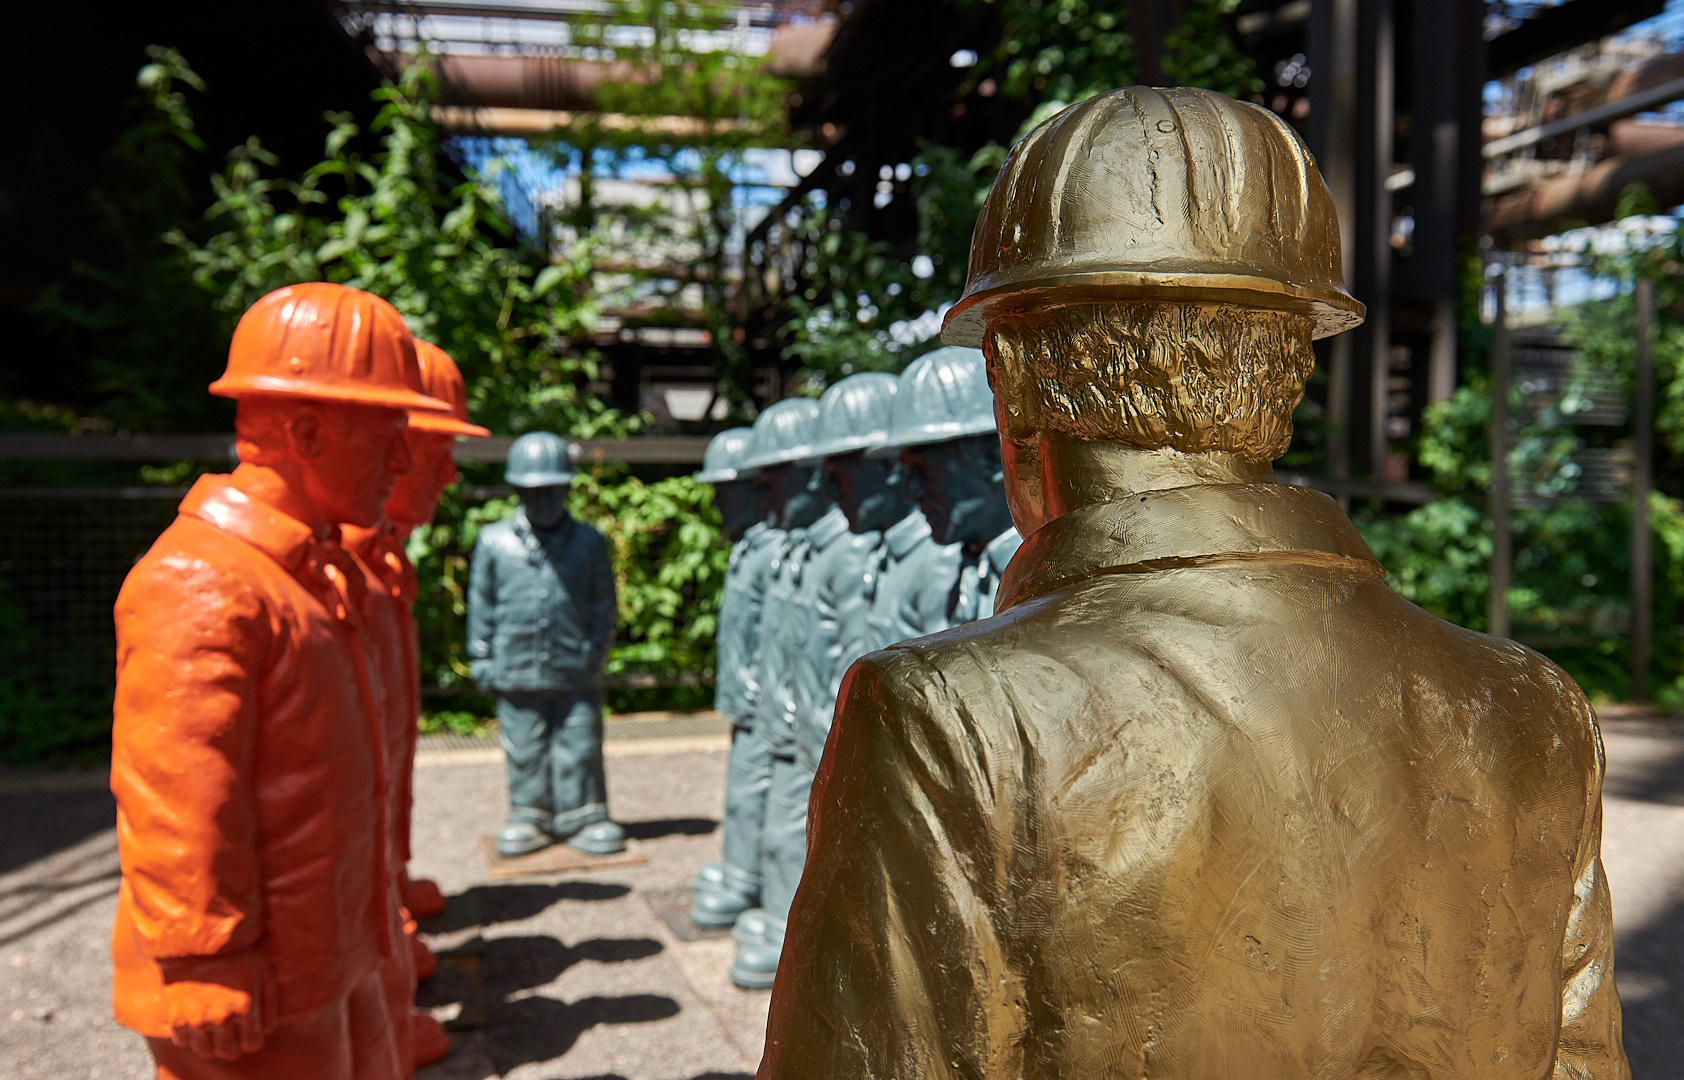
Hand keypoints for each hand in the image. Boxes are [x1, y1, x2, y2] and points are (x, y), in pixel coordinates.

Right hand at [158, 950, 278, 1060]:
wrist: (195, 938)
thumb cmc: (235, 952)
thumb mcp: (263, 972)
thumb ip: (270, 1004)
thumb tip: (269, 1030)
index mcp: (244, 1007)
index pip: (252, 1044)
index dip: (253, 1040)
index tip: (250, 1033)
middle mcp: (220, 1018)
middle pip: (229, 1052)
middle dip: (235, 1046)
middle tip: (233, 1035)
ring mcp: (196, 1020)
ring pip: (205, 1051)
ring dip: (212, 1044)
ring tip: (214, 1031)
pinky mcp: (176, 1018)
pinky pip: (183, 1042)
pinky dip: (190, 1037)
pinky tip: (196, 1022)